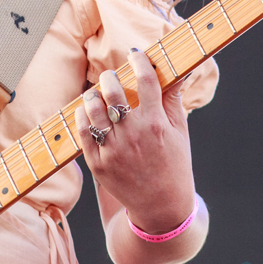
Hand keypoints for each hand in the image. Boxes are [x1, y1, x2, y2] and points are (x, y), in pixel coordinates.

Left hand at [75, 49, 195, 234]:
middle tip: (112, 77)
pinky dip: (82, 116)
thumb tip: (179, 69)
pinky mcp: (98, 164)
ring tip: (97, 93)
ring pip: (93, 108)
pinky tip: (88, 111)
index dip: (139, 62)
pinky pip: (82, 131)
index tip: (135, 56)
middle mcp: (133, 135)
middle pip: (113, 91)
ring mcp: (113, 150)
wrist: (162, 207)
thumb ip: (173, 99)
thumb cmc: (174, 164)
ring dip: (93, 95)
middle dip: (110, 76)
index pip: (145, 80)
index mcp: (156, 124)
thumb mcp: (180, 132)